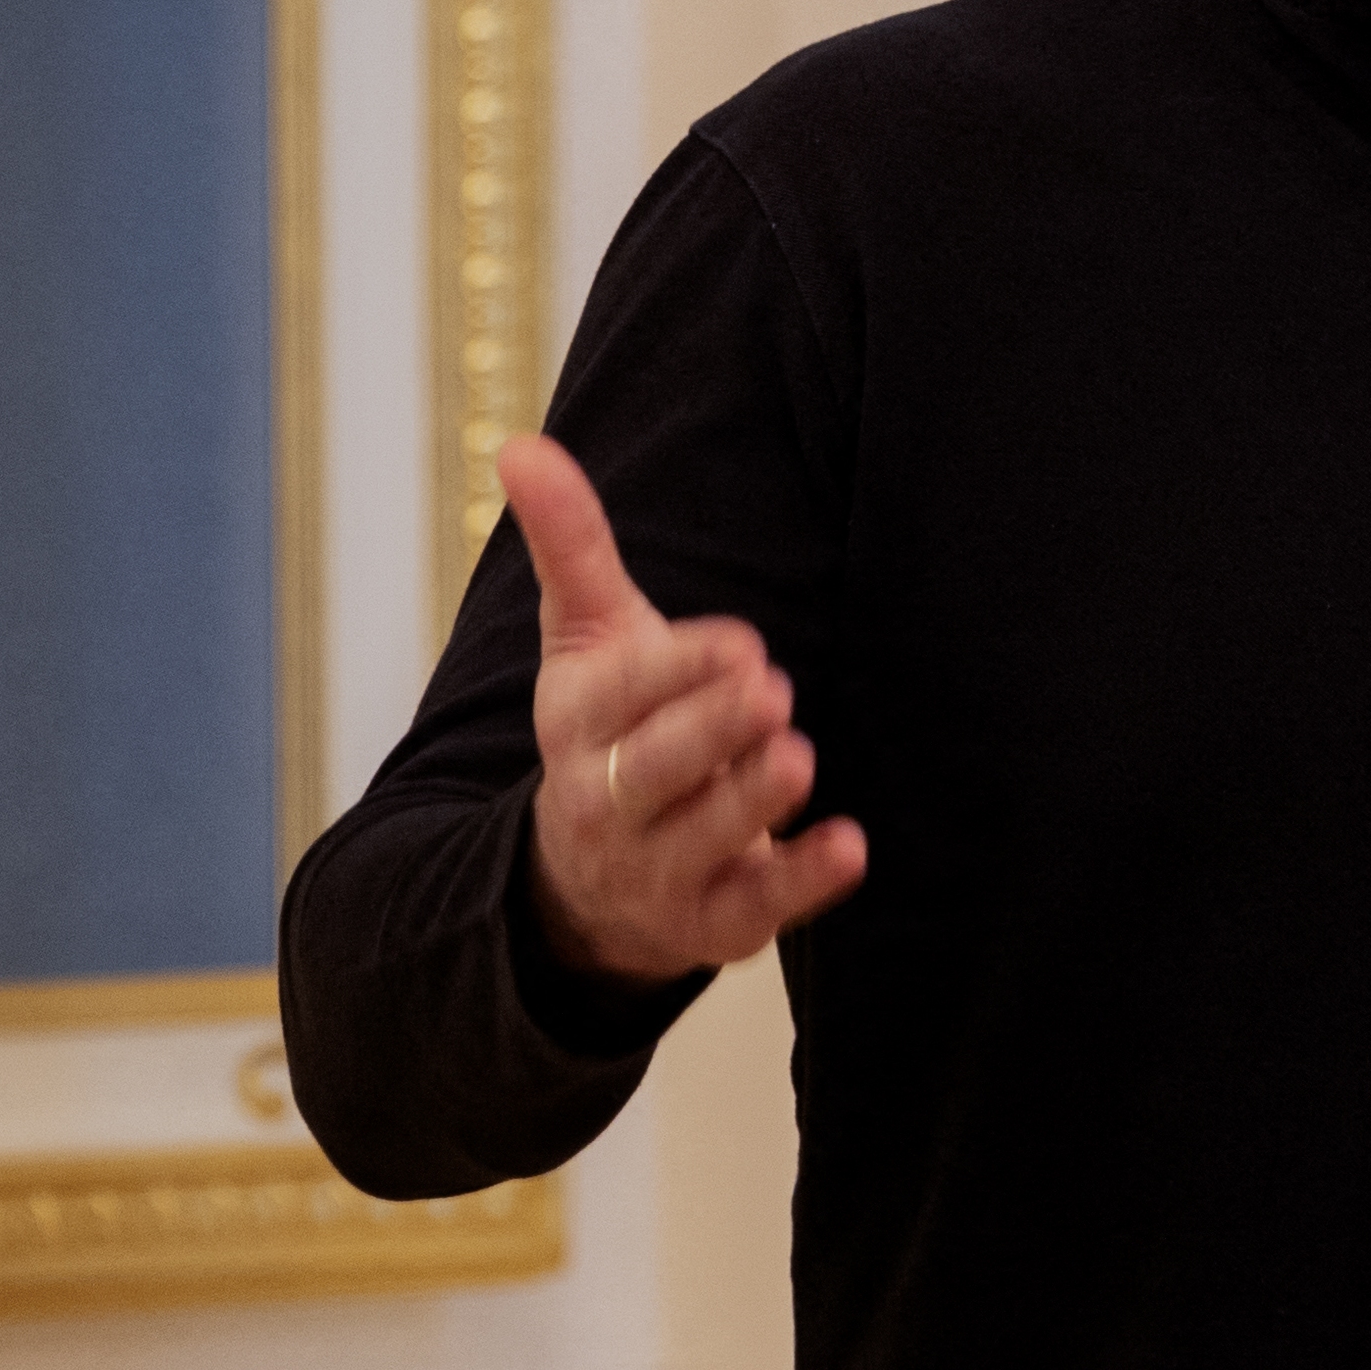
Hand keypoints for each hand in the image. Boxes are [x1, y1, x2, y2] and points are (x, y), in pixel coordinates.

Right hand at [504, 432, 866, 987]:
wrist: (587, 876)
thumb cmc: (607, 728)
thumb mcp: (586, 638)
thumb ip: (569, 543)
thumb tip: (521, 444)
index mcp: (575, 726)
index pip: (621, 698)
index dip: (678, 671)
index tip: (740, 644)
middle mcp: (603, 803)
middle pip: (656, 770)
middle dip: (711, 733)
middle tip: (770, 692)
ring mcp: (653, 871)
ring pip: (702, 840)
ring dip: (751, 802)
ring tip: (794, 757)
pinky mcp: (708, 925)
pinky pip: (754, 910)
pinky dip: (801, 881)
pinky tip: (849, 846)